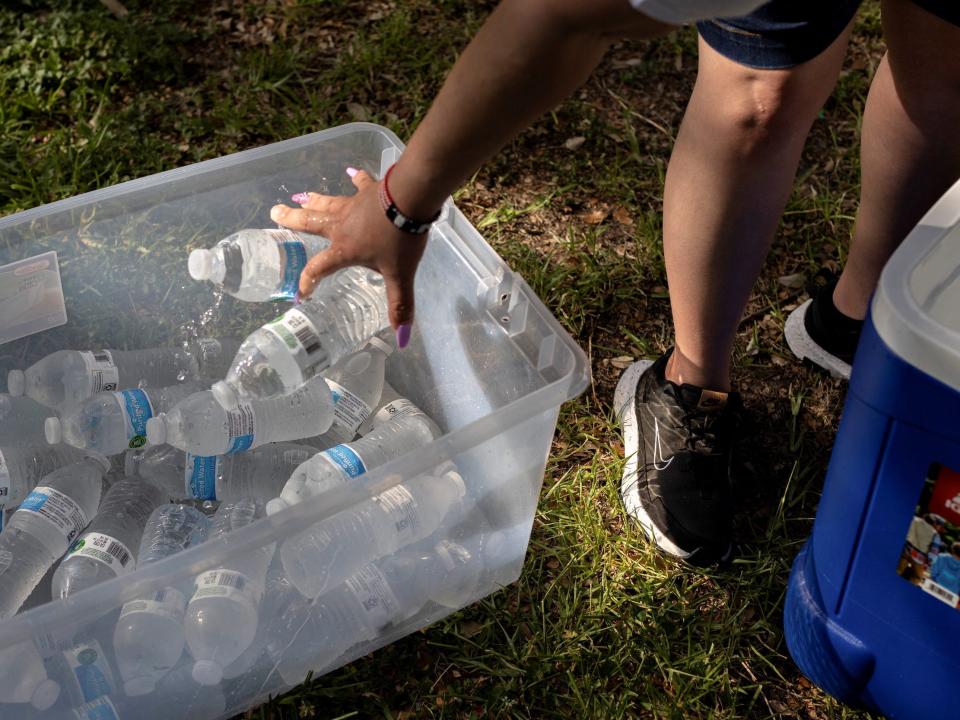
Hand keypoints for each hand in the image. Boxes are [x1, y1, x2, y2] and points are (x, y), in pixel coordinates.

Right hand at [270, 169, 428, 348]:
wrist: (412, 200)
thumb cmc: (401, 240)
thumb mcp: (400, 276)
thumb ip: (400, 306)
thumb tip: (402, 340)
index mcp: (344, 249)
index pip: (319, 268)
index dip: (308, 282)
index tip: (301, 295)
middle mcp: (341, 226)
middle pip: (310, 223)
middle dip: (291, 220)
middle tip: (274, 212)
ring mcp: (353, 205)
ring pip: (327, 203)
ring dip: (312, 201)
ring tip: (298, 197)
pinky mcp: (368, 191)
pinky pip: (359, 184)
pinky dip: (355, 179)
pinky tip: (350, 172)